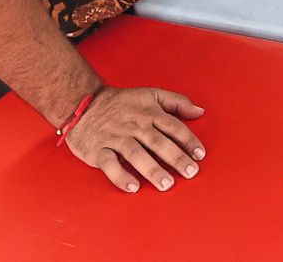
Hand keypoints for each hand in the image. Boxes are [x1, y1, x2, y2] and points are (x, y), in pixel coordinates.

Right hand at [65, 86, 205, 192]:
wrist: (82, 103)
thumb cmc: (122, 103)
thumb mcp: (151, 95)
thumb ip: (177, 102)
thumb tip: (200, 111)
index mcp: (149, 113)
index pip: (173, 126)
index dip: (188, 140)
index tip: (200, 155)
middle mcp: (134, 126)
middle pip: (158, 142)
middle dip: (175, 157)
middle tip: (191, 172)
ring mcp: (115, 138)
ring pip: (136, 154)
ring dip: (152, 169)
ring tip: (166, 184)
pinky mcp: (98, 150)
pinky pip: (109, 164)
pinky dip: (120, 176)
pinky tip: (133, 187)